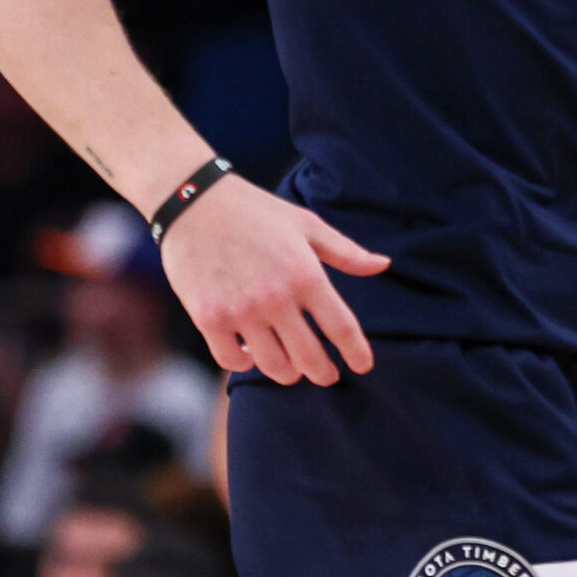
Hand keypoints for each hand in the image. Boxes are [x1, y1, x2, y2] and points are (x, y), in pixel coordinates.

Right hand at [158, 176, 390, 383]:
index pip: (342, 328)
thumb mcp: (306, 224)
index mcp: (305, 274)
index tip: (362, 366)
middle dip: (324, 373)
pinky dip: (246, 363)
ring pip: (274, 366)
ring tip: (292, 367)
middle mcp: (276, 297)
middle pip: (310, 358)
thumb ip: (346, 252)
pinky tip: (253, 353)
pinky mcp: (209, 318)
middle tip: (327, 375)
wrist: (193, 202)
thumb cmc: (256, 211)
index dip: (357, 353)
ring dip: (288, 373)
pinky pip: (233, 361)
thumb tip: (383, 265)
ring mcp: (240, 311)